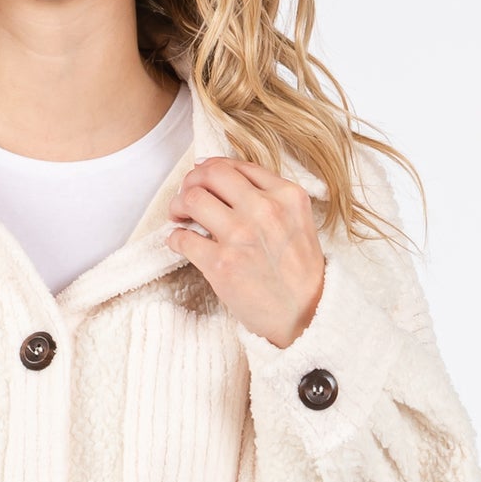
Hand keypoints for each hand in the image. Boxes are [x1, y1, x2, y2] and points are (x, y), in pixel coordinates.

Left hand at [166, 156, 326, 348]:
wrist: (305, 315)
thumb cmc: (300, 273)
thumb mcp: (299, 221)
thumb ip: (271, 198)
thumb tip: (225, 177)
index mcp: (286, 195)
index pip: (236, 165)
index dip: (211, 168)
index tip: (201, 178)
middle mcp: (264, 209)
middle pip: (211, 174)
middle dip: (190, 181)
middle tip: (186, 196)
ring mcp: (241, 235)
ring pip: (192, 199)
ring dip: (178, 205)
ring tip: (179, 217)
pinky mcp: (221, 264)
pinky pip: (183, 238)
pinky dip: (175, 239)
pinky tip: (180, 243)